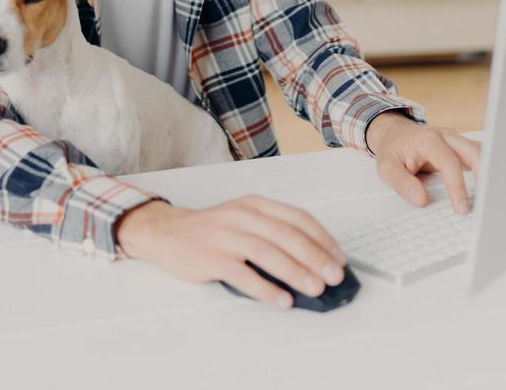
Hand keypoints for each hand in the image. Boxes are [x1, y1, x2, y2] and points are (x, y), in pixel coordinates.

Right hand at [116, 196, 345, 308]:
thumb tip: (310, 261)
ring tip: (315, 289)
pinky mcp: (212, 257)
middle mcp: (242, 216)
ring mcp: (226, 236)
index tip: (338, 257)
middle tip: (334, 276)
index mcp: (255, 204)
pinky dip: (265, 288)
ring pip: (268, 253)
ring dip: (296, 272)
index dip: (322, 238)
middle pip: (286, 235)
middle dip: (315, 257)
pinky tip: (282, 300)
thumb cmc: (211, 230)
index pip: (297, 218)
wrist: (166, 232)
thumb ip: (271, 232)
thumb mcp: (243, 219)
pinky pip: (243, 274)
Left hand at [366, 112, 480, 213]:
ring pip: (481, 153)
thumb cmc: (393, 149)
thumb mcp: (386, 168)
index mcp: (428, 140)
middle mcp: (446, 137)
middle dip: (484, 177)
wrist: (395, 133)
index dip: (458, 186)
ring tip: (490, 199)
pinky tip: (488, 189)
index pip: (449, 162)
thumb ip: (403, 184)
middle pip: (474, 152)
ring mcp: (456, 141)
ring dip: (488, 174)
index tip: (462, 207)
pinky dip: (485, 172)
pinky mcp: (462, 148)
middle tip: (486, 204)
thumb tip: (422, 200)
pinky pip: (479, 157)